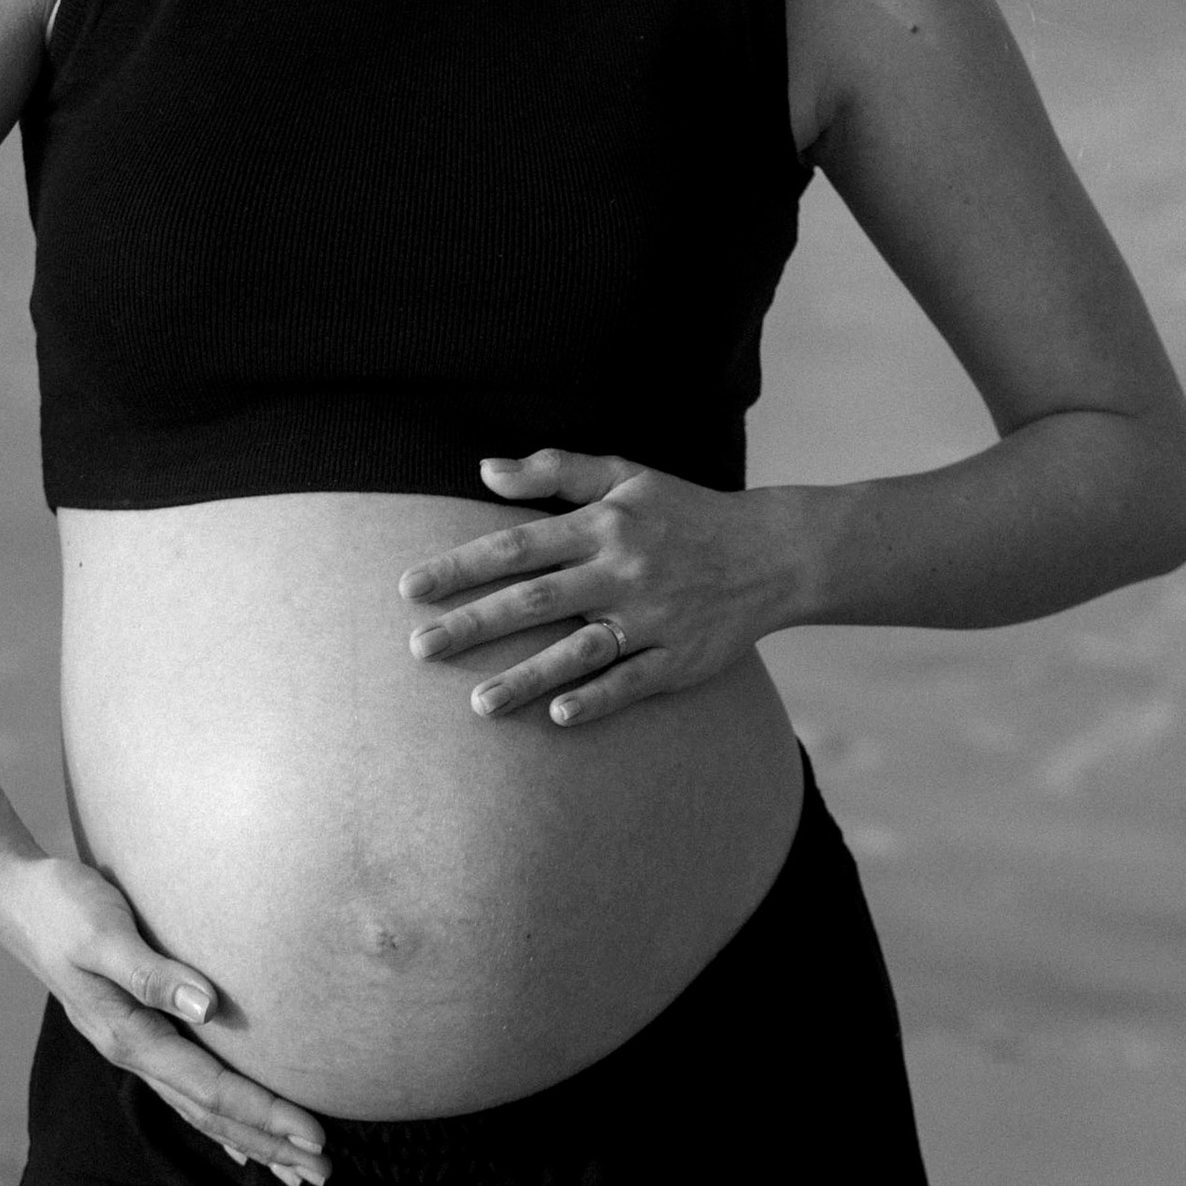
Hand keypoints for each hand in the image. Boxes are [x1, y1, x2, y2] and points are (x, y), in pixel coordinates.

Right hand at [0, 851, 329, 1185]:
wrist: (15, 899)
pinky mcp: (137, 1034)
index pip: (210, 1088)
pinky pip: (187, 1091)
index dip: (264, 1113)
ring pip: (201, 1110)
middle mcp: (133, 1052)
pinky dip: (220, 1120)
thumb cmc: (62, 906)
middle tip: (325, 1172)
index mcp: (129, 1035)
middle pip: (211, 1113)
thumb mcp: (103, 931)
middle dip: (269, 1144)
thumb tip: (207, 1006)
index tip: (314, 1135)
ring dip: (250, 1140)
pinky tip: (240, 1142)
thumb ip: (151, 972)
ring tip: (297, 1169)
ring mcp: (134, 1048)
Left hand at [399, 447, 797, 726]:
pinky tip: (560, 715)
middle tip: (420, 648)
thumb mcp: (626, 474)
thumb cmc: (685, 512)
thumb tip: (484, 469)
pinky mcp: (681, 658)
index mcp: (604, 525)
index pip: (517, 546)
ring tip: (479, 704)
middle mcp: (624, 571)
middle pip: (536, 600)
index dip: (462, 566)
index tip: (411, 588)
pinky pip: (634, 682)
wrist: (773, 552)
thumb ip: (554, 470)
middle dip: (474, 625)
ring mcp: (654, 618)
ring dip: (528, 677)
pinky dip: (599, 697)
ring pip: (580, 651)